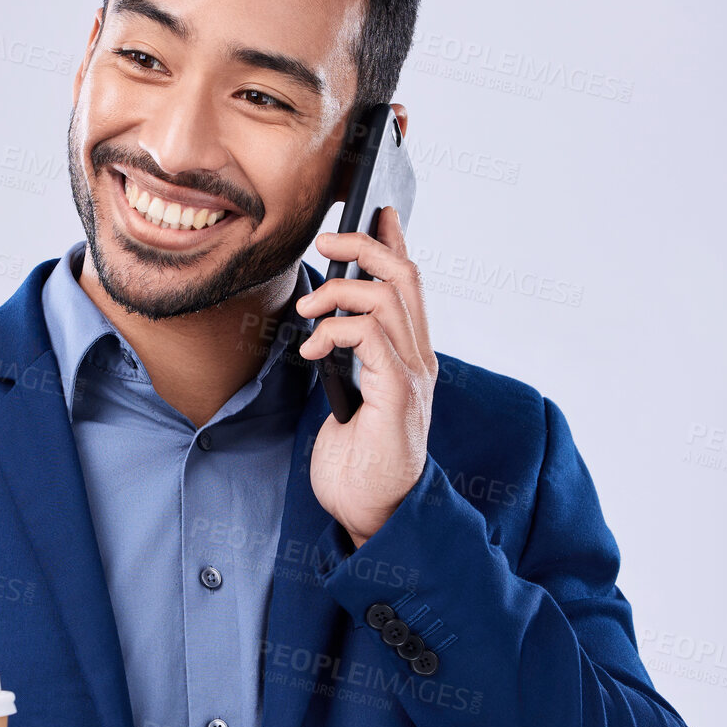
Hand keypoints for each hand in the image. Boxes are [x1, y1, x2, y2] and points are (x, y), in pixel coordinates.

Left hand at [296, 205, 436, 546]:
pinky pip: (371, 336)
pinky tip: (313, 350)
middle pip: (405, 275)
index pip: (409, 284)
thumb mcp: (349, 400)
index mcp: (409, 358)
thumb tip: (326, 329)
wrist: (373, 515)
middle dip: (364, 245)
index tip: (374, 212)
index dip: (394, 241)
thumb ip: (349, 364)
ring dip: (338, 292)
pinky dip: (335, 330)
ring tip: (307, 311)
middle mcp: (418, 360)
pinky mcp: (398, 396)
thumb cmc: (357, 465)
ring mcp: (412, 377)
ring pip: (388, 297)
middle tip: (325, 243)